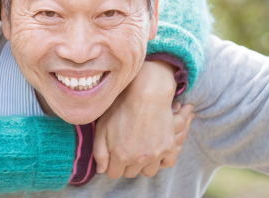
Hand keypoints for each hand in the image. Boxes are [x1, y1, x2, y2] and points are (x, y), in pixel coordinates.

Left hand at [93, 60, 193, 178]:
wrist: (146, 94)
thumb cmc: (121, 108)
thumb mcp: (102, 128)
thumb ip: (99, 152)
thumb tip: (102, 169)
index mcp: (120, 156)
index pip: (114, 174)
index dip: (111, 165)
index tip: (113, 155)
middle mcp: (138, 159)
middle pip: (130, 173)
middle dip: (126, 164)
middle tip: (126, 149)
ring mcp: (155, 154)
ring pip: (148, 171)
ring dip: (143, 164)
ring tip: (140, 149)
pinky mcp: (169, 147)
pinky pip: (167, 163)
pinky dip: (162, 159)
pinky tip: (155, 149)